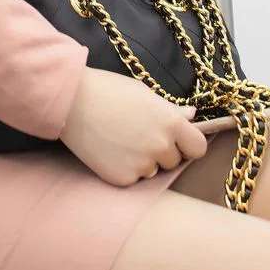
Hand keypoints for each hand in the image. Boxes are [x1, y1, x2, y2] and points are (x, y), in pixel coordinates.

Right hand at [59, 68, 208, 185]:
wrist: (71, 101)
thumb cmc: (108, 90)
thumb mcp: (144, 94)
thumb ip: (170, 110)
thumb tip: (191, 115)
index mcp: (172, 122)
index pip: (198, 148)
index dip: (188, 144)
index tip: (177, 141)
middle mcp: (161, 146)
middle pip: (174, 160)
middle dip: (162, 151)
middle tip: (138, 134)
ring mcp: (142, 165)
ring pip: (153, 171)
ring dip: (143, 161)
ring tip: (121, 140)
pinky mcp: (123, 179)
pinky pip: (133, 179)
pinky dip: (124, 169)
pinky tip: (110, 150)